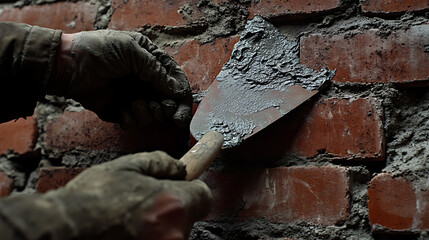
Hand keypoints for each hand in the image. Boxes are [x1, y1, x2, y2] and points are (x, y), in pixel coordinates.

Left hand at [51, 31, 191, 128]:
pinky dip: (131, 118)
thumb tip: (177, 90)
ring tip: (135, 103)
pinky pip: (134, 122)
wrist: (69, 66)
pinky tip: (122, 110)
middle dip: (168, 109)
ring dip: (147, 112)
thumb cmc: (99, 50)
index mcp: (150, 62)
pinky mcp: (120, 111)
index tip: (183, 109)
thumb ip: (156, 71)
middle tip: (163, 110)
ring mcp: (133, 97)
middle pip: (169, 101)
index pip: (175, 80)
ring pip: (153, 114)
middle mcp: (145, 81)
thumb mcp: (132, 52)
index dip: (182, 95)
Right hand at [52, 151, 211, 239]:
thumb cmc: (92, 198)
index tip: (182, 186)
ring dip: (160, 225)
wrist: (64, 230)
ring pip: (174, 232)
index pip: (205, 196)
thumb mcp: (126, 167)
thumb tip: (179, 168)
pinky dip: (150, 238)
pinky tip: (127, 233)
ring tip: (131, 221)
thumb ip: (159, 163)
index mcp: (172, 202)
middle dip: (172, 207)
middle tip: (145, 204)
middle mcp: (174, 231)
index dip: (192, 188)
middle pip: (188, 216)